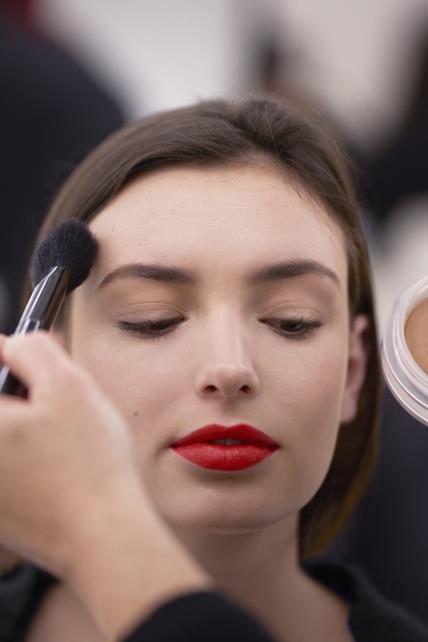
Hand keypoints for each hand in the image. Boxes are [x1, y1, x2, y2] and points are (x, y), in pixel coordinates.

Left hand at [0, 331, 211, 640]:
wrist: (104, 537)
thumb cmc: (90, 469)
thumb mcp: (68, 385)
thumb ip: (32, 350)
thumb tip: (14, 345)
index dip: (12, 361)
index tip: (29, 362)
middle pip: (1, 409)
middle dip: (24, 395)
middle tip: (56, 399)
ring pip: (8, 438)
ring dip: (27, 427)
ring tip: (66, 437)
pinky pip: (12, 468)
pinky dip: (29, 458)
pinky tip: (61, 464)